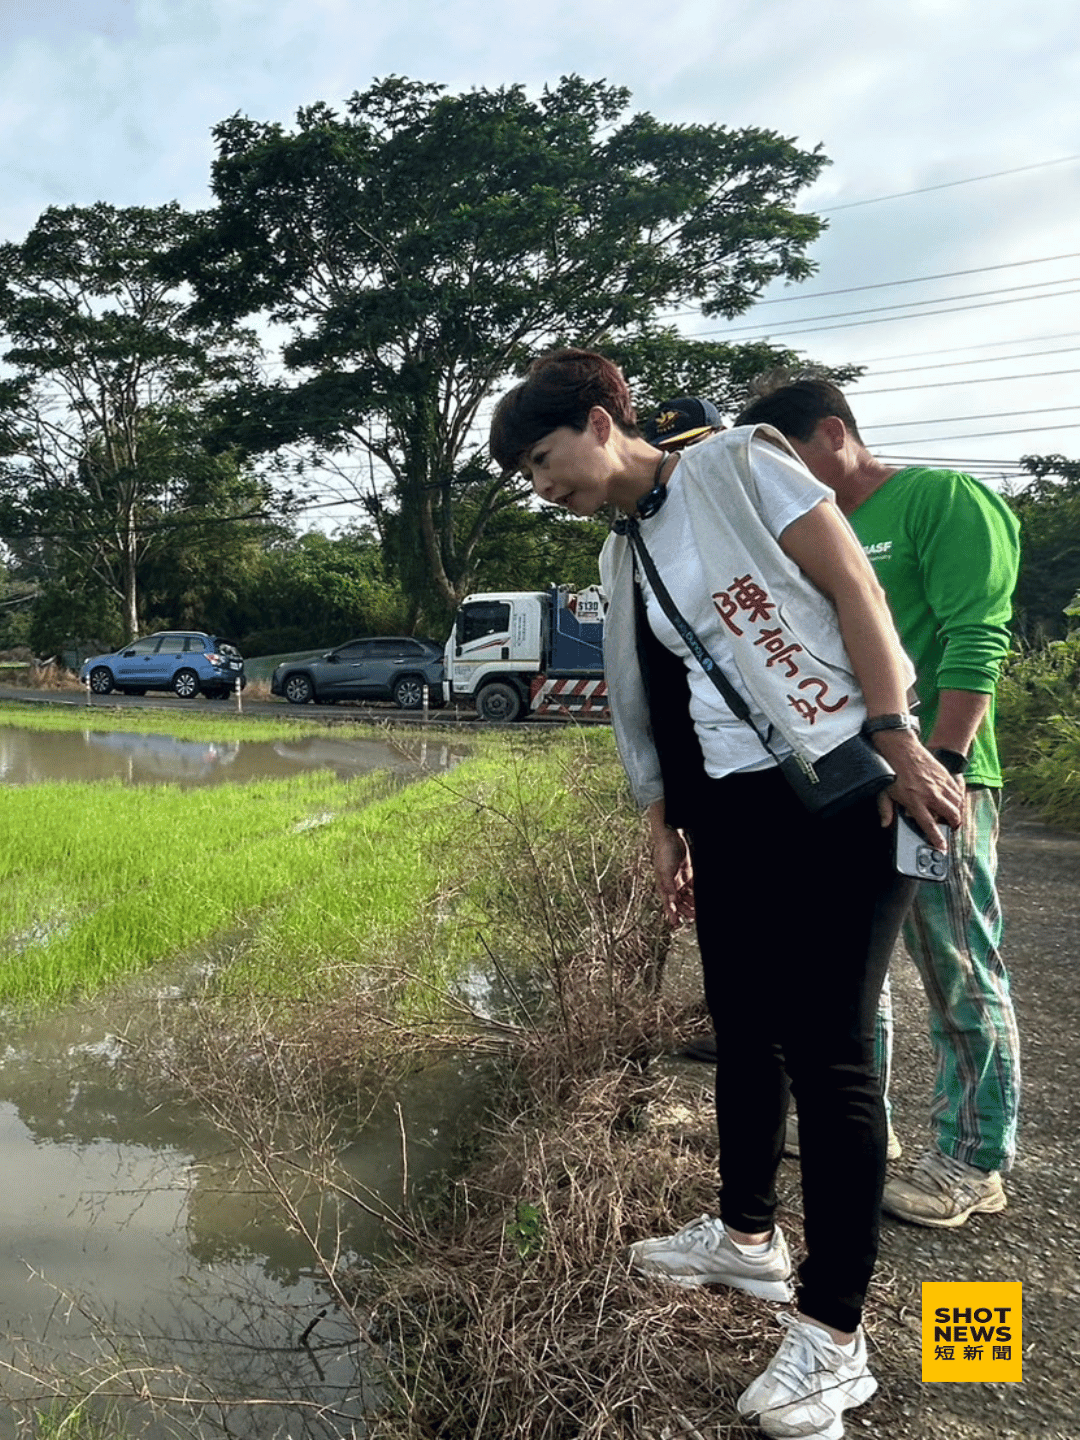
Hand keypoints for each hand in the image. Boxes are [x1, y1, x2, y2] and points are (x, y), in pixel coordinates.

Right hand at [652, 825, 694, 926]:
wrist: (671, 836)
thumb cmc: (664, 852)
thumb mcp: (665, 870)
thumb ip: (667, 886)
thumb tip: (670, 900)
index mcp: (663, 885)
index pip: (668, 902)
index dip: (672, 913)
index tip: (676, 923)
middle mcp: (671, 884)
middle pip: (678, 901)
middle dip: (685, 910)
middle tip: (693, 918)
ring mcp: (679, 879)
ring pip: (686, 896)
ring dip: (691, 903)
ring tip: (698, 911)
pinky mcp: (687, 873)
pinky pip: (692, 887)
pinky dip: (695, 893)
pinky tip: (700, 898)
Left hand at [871, 731, 963, 850]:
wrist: (900, 748)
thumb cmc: (891, 770)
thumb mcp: (883, 792)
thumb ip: (886, 810)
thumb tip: (885, 824)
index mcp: (915, 801)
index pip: (929, 825)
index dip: (937, 838)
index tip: (943, 847)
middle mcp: (930, 794)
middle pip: (950, 815)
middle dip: (954, 825)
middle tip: (952, 828)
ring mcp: (940, 784)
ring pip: (957, 803)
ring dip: (957, 811)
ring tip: (953, 815)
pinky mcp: (945, 775)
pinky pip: (957, 790)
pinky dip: (958, 797)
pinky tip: (954, 799)